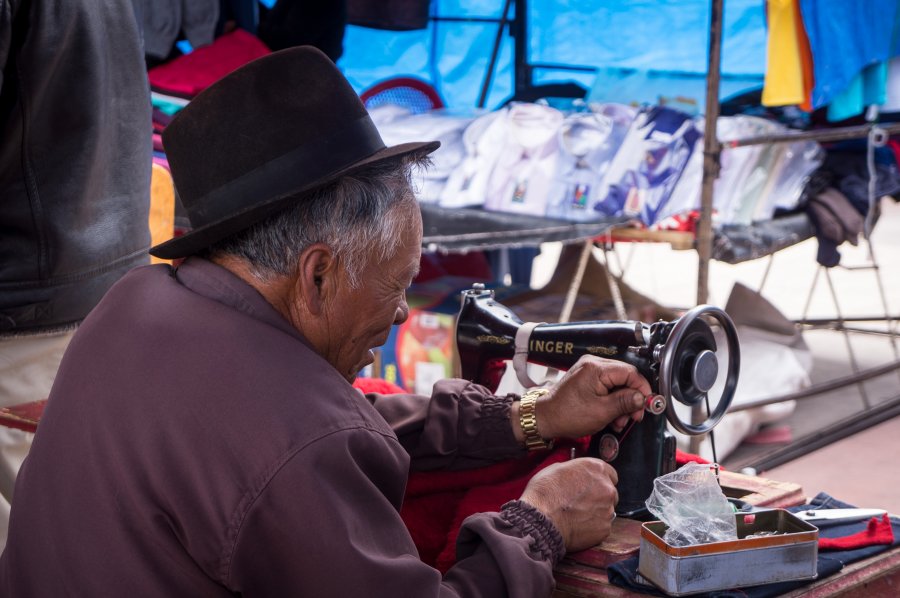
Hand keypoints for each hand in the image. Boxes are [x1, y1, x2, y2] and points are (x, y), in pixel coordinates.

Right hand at [520, 458, 617, 550]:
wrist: (541, 519)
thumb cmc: (544, 493)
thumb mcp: (555, 469)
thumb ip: (573, 470)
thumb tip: (574, 474)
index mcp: (595, 468)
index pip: (610, 473)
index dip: (599, 480)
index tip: (592, 486)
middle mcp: (606, 487)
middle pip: (610, 492)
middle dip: (599, 497)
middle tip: (582, 502)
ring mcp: (608, 508)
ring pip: (607, 510)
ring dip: (596, 512)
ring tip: (577, 516)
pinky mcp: (605, 528)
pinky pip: (602, 526)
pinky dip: (593, 527)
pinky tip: (578, 526)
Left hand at [533, 355, 650, 438]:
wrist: (545, 418)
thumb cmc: (567, 414)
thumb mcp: (602, 411)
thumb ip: (625, 402)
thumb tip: (643, 398)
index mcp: (596, 368)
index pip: (631, 372)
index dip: (642, 389)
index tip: (647, 404)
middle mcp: (593, 364)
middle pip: (625, 378)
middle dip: (631, 399)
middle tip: (633, 416)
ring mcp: (589, 371)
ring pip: (617, 384)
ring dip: (622, 403)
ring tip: (619, 420)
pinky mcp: (586, 379)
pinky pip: (607, 387)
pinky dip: (612, 401)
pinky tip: (611, 415)